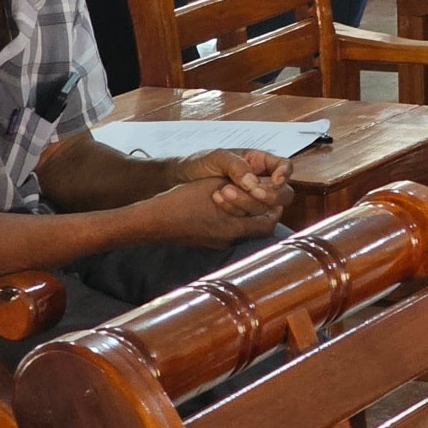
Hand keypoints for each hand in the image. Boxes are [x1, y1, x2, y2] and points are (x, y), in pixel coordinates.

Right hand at [145, 177, 286, 247]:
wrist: (154, 219)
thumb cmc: (183, 199)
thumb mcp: (215, 186)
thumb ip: (242, 188)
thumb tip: (260, 185)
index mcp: (232, 228)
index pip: (267, 224)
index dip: (273, 207)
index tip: (272, 191)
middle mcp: (228, 239)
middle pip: (259, 228)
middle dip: (263, 209)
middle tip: (261, 191)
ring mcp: (218, 242)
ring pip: (245, 228)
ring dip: (247, 212)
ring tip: (240, 193)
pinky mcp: (209, 241)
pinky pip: (231, 229)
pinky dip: (235, 217)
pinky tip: (227, 202)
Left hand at [171, 149, 293, 217]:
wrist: (175, 184)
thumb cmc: (197, 165)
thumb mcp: (217, 158)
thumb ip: (237, 167)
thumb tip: (254, 183)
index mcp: (258, 163)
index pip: (284, 167)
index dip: (285, 174)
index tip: (275, 181)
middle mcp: (259, 184)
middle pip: (283, 194)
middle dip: (272, 195)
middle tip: (254, 194)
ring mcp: (250, 204)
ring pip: (267, 211)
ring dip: (249, 204)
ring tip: (221, 193)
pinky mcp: (240, 219)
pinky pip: (250, 223)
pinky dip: (238, 216)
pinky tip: (219, 205)